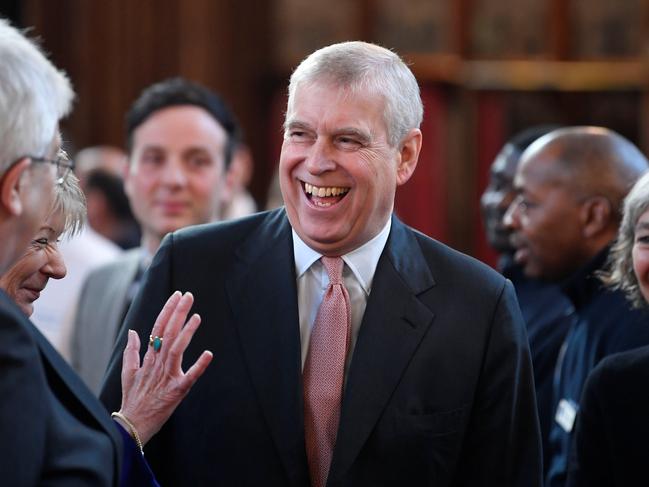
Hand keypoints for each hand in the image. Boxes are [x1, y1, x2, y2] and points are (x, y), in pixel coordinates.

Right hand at [116, 291, 212, 444]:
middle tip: (187, 295)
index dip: (168, 311)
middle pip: (168, 333)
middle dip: (178, 313)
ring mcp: (167, 376)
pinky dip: (199, 366)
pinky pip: (190, 377)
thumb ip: (132, 351)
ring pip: (176, 349)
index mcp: (149, 358)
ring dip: (186, 333)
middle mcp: (157, 364)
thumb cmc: (133, 400)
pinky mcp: (176, 391)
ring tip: (196, 316)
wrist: (133, 425)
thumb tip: (133, 332)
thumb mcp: (128, 373)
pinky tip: (209, 354)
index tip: (177, 296)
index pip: (158, 328)